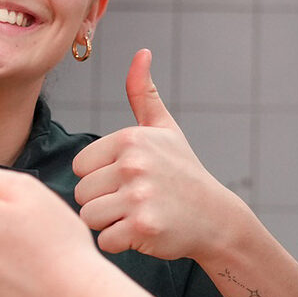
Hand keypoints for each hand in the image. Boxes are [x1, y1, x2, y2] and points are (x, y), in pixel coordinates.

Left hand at [73, 49, 246, 261]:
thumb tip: (141, 52)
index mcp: (130, 139)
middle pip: (82, 194)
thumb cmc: (184, 173)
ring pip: (89, 218)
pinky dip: (120, 243)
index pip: (81, 167)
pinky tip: (143, 233)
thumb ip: (144, 94)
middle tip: (134, 202)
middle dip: (103, 203)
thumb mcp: (166, 130)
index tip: (128, 181)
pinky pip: (105, 241)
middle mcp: (133, 164)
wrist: (216, 218)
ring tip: (137, 216)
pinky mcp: (142, 228)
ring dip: (109, 224)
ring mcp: (138, 197)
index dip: (100, 178)